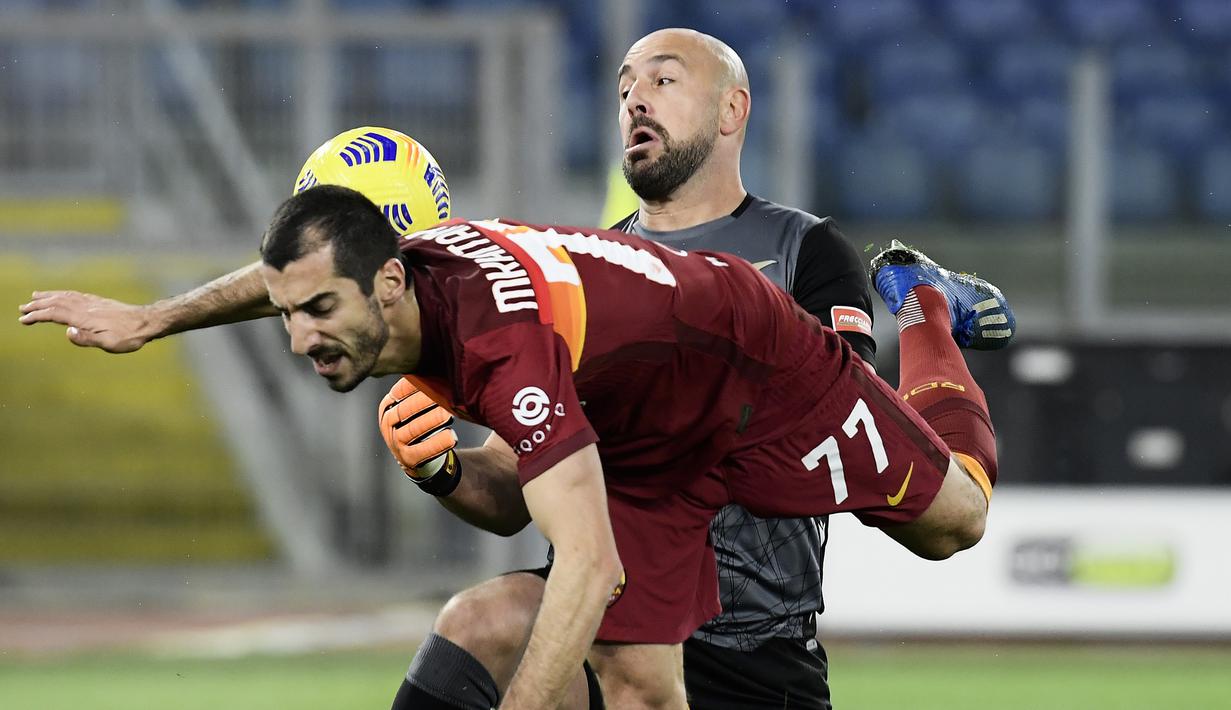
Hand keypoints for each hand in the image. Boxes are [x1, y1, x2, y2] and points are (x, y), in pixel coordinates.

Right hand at [18, 291, 154, 352]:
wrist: (148, 322)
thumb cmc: (129, 336)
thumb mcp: (109, 344)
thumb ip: (86, 338)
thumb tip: (67, 332)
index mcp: (85, 318)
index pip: (55, 314)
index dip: (38, 316)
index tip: (24, 320)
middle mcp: (86, 307)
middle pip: (57, 302)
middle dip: (38, 305)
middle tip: (22, 308)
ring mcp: (93, 303)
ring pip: (66, 296)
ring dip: (48, 296)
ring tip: (35, 296)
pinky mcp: (100, 302)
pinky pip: (76, 294)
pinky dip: (63, 293)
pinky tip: (62, 295)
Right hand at [379, 377, 457, 479]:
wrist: (420, 458)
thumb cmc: (421, 423)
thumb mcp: (416, 406)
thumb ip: (423, 388)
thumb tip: (442, 362)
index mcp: (388, 406)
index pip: (400, 391)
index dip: (417, 384)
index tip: (434, 374)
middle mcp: (388, 424)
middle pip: (406, 410)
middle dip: (425, 401)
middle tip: (444, 393)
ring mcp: (395, 443)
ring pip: (413, 429)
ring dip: (432, 421)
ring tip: (449, 414)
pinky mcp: (407, 459)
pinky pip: (423, 450)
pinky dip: (438, 443)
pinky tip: (451, 437)